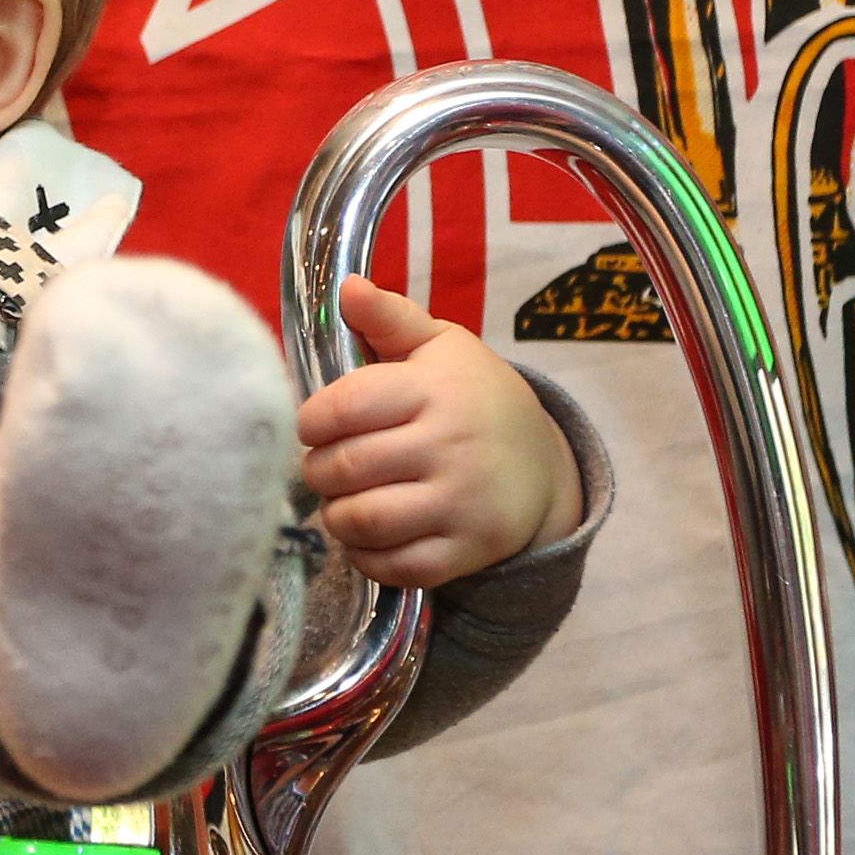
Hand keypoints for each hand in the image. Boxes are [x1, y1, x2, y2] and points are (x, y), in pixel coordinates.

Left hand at [295, 275, 583, 587]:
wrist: (544, 461)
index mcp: (434, 390)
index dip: (311, 421)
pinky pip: (395, 566)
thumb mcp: (441, 346)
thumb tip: (347, 288)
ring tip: (340, 500)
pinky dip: (366, 556)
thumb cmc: (474, 397)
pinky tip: (366, 535)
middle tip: (322, 467)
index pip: (343, 407)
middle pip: (346, 467)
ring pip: (364, 521)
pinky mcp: (468, 549)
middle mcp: (448, 446)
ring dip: (336, 515)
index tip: (313, 426)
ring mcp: (461, 502)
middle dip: (317, 471)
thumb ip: (390, 318)